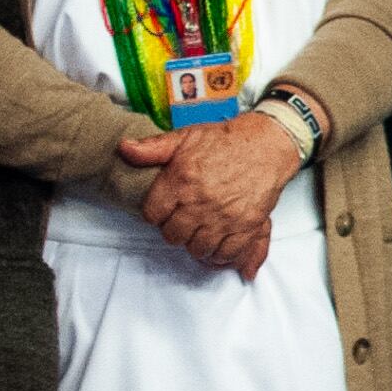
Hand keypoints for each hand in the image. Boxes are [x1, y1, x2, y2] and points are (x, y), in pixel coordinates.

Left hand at [116, 108, 301, 278]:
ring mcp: (225, 216)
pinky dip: (220, 253)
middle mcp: (201, 202)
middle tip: (183, 221)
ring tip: (199, 232)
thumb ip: (153, 147)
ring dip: (196, 243)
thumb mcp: (185, 137)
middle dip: (175, 230)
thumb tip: (124, 149)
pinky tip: (217, 243)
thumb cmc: (226, 141)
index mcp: (181, 180)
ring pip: (198, 248)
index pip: (153, 215)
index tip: (164, 209)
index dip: (156, 213)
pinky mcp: (247, 225)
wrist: (267, 145)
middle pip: (173, 236)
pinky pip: (227, 252)